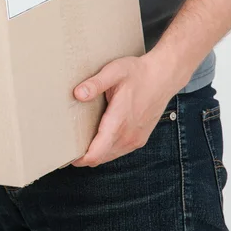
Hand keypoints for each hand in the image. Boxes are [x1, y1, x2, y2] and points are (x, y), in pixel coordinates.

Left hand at [71, 51, 191, 166]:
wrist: (164, 76)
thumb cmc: (138, 73)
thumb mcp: (114, 72)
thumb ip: (95, 84)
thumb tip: (78, 93)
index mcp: (119, 122)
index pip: (97, 153)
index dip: (80, 159)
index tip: (66, 156)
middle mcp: (128, 135)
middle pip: (100, 158)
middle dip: (83, 157)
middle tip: (67, 149)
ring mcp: (135, 139)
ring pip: (110, 156)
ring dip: (95, 154)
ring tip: (79, 144)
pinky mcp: (139, 138)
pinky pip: (119, 151)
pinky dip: (106, 150)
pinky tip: (98, 138)